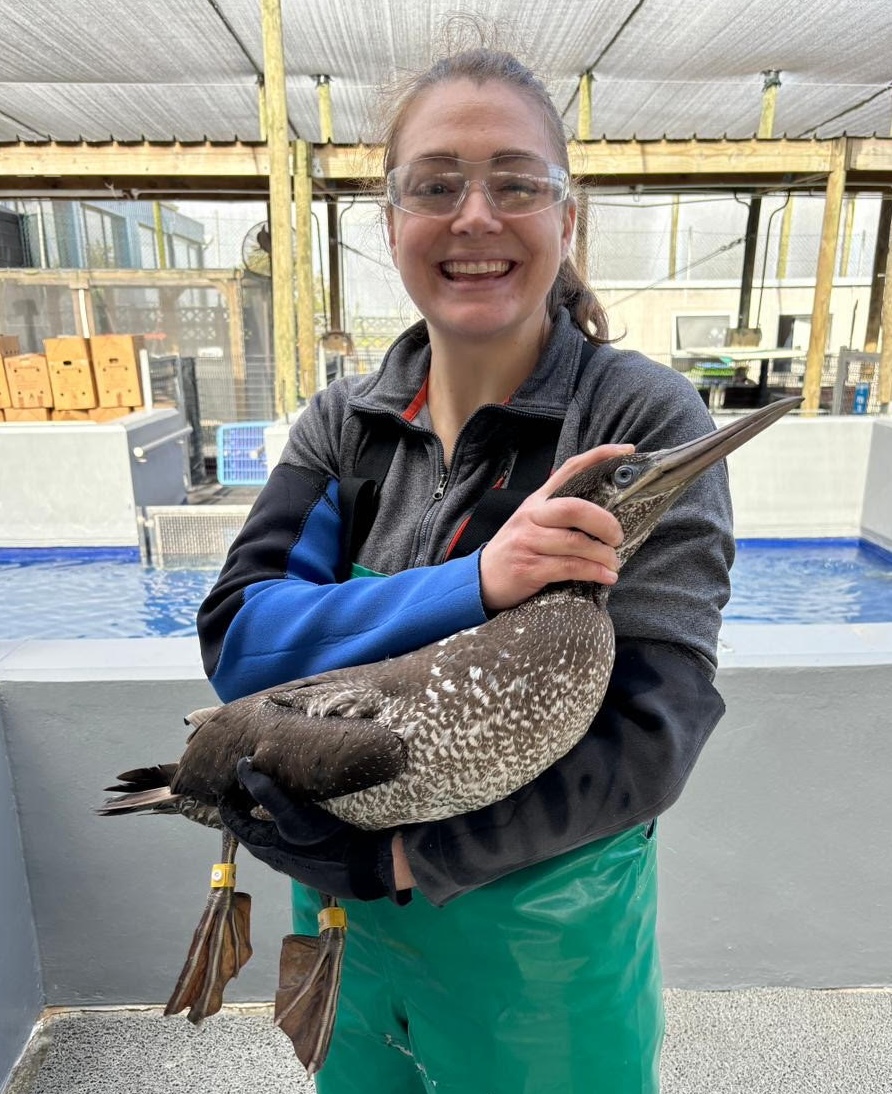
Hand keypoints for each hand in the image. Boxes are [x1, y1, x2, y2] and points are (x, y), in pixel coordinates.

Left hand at [219, 758, 411, 903]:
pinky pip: (287, 836)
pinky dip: (283, 820)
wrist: (364, 866)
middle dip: (246, 805)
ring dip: (265, 813)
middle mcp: (274, 854)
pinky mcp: (309, 857)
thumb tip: (242, 766)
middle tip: (248, 781)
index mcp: (264, 845)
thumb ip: (267, 792)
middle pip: (250, 827)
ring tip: (271, 789)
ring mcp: (292, 858)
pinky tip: (299, 807)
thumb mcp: (293, 815)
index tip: (227, 781)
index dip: (227, 801)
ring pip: (270, 832)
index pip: (233, 821)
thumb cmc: (325, 841)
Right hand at [479, 444, 632, 612]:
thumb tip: (605, 513)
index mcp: (537, 500)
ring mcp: (528, 541)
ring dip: (603, 555)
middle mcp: (532, 516)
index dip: (600, 457)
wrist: (481, 579)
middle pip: (574, 508)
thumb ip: (560, 513)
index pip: (570, 469)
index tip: (628, 452)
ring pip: (576, 542)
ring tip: (614, 563)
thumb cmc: (517, 549)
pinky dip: (594, 573)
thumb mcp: (533, 522)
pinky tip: (607, 577)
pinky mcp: (529, 567)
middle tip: (618, 537)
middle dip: (604, 522)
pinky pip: (569, 567)